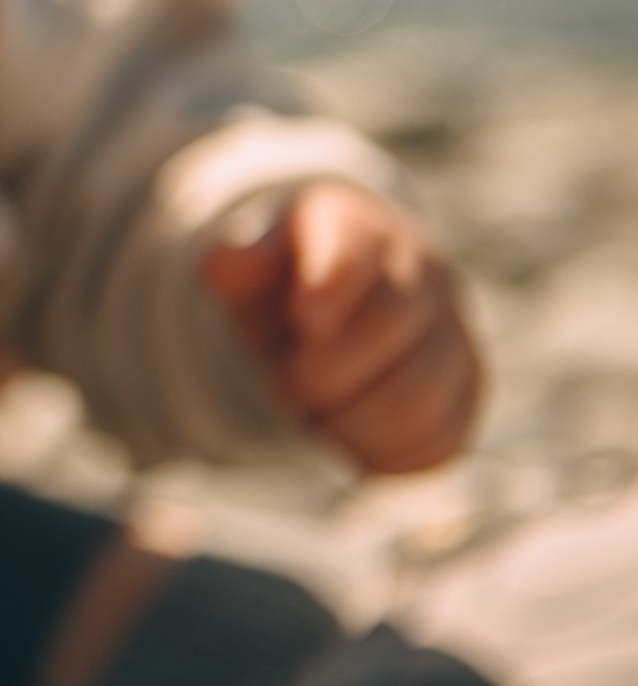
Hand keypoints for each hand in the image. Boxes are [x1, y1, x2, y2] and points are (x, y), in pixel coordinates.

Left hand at [201, 182, 481, 474]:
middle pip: (385, 331)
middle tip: (279, 379)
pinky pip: (436, 446)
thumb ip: (240, 264)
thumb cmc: (285, 280)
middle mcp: (424, 277)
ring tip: (311, 414)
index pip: (358, 250)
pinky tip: (346, 439)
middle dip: (315, 373)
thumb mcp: (253, 263)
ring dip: (346, 423)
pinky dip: (380, 455)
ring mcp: (454, 337)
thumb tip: (221, 266)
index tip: (304, 320)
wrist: (336, 298)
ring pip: (415, 402)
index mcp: (362, 229)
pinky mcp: (465, 396)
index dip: (333, 287)